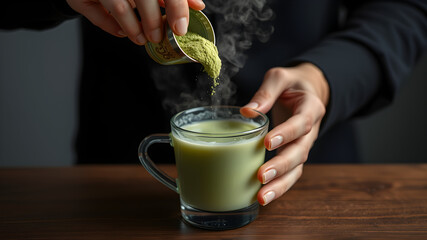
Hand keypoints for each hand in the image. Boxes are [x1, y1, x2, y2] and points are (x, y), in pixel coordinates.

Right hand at [66, 0, 204, 44]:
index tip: (180, 28)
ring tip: (141, 39)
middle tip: (158, 37)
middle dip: (152, 20)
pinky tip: (121, 32)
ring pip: (118, 3)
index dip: (176, 6)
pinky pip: (94, 11)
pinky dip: (110, 25)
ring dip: (131, 26)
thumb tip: (198, 5)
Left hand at [243, 63, 328, 205]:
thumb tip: (247, 111)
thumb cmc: (292, 84)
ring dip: (280, 184)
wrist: (307, 92)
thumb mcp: (280, 77)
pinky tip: (261, 196)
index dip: (287, 133)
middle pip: (300, 152)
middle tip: (262, 176)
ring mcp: (303, 145)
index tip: (268, 142)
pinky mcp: (294, 155)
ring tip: (262, 197)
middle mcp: (311, 131)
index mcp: (311, 108)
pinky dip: (278, 186)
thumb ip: (267, 91)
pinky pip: (290, 174)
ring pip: (297, 169)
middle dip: (281, 166)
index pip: (301, 123)